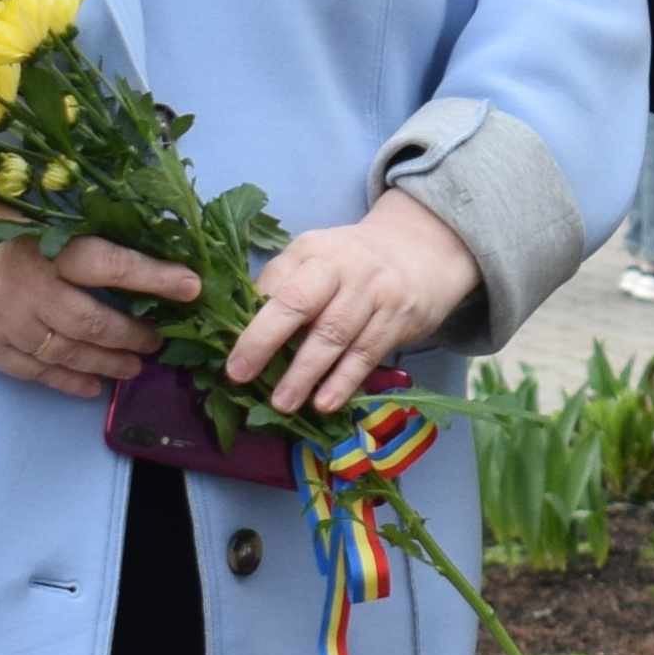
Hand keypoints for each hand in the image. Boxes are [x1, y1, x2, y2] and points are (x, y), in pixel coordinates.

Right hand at [0, 172, 198, 395]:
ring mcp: (3, 325)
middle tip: (162, 339)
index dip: (153, 277)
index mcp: (36, 247)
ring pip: (70, 352)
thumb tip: (105, 244)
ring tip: (137, 366)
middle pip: (95, 322)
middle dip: (135, 334)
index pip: (109, 265)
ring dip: (109, 362)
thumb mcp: (8, 206)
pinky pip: (34, 371)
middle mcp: (26, 292)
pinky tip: (91, 386)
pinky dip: (67, 380)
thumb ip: (53, 229)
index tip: (190, 286)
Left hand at [227, 193, 484, 419]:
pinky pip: (366, 352)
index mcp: (310, 250)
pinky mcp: (398, 316)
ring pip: (333, 334)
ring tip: (282, 403)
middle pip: (298, 302)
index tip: (230, 356)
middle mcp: (340, 265)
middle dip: (265, 340)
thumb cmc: (354, 266)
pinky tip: (325, 402)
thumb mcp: (318, 260)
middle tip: (241, 375)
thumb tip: (241, 333)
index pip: (273, 286)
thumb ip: (285, 287)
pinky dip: (344, 380)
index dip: (248, 322)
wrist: (423, 251)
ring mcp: (372, 290)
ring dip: (305, 372)